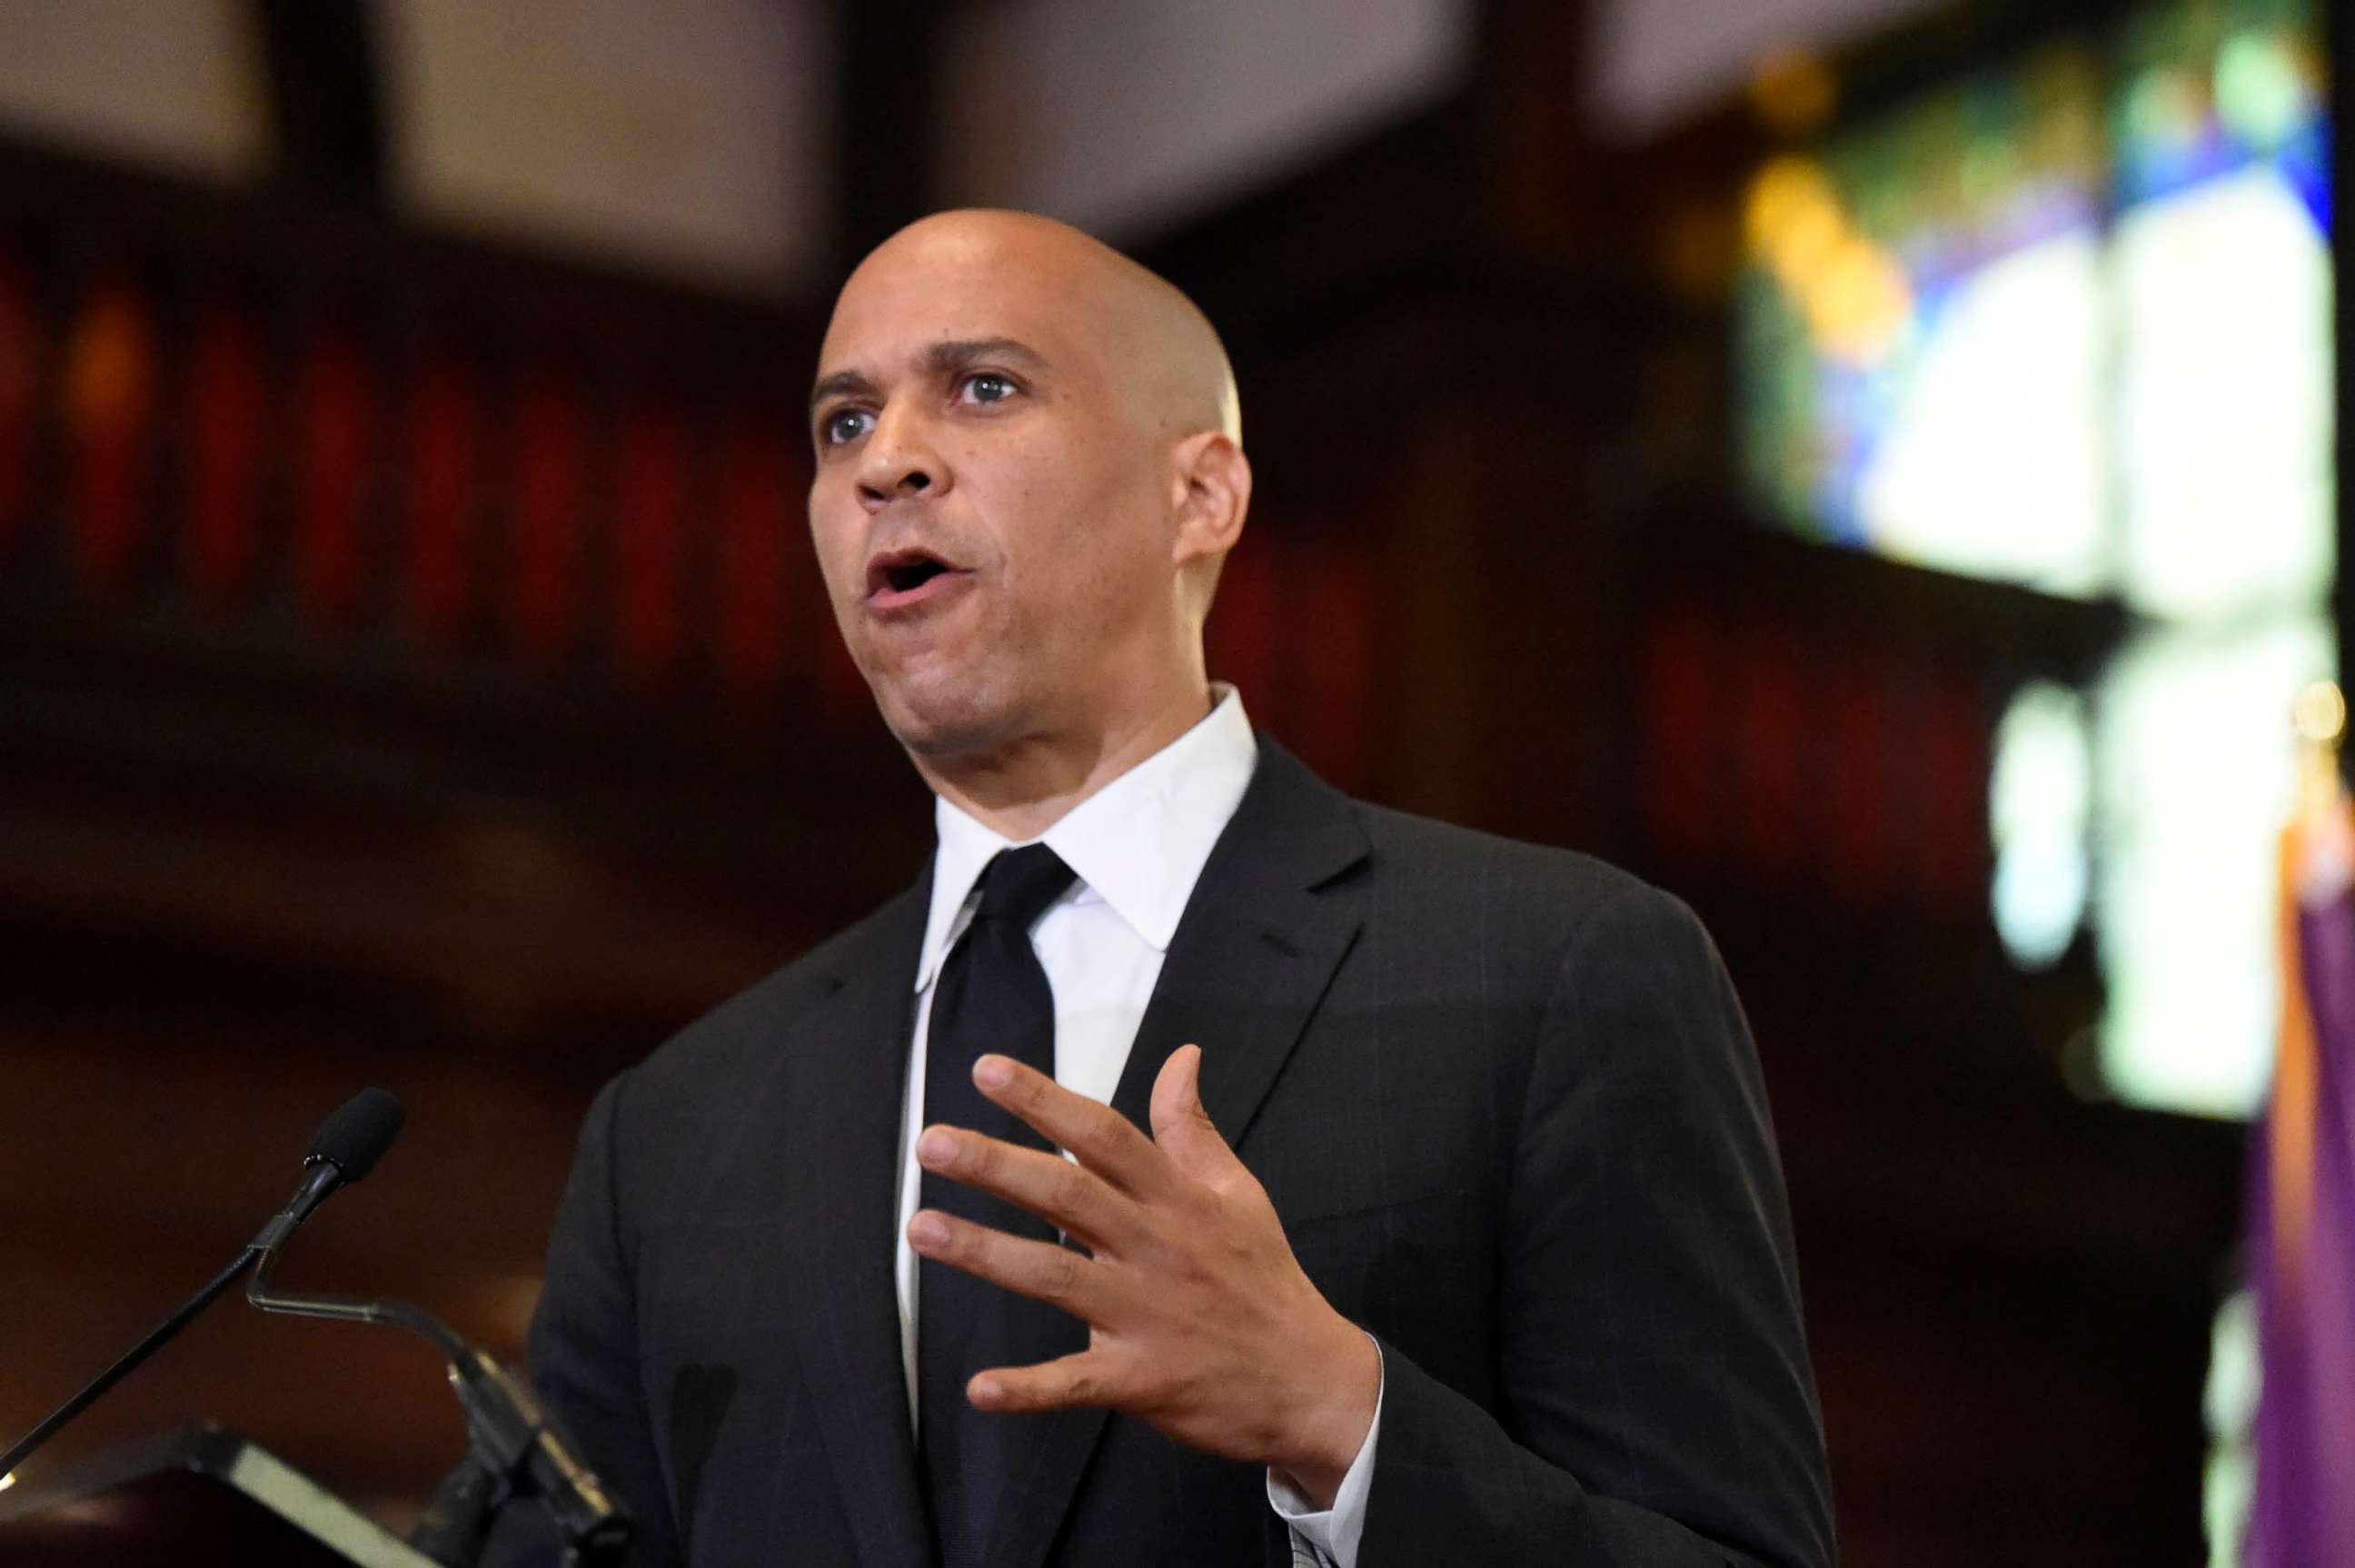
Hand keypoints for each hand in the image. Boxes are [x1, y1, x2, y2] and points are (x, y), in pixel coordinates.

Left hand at [906, 1044, 1379, 1506]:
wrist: (1314, 1384)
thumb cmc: (1265, 1281)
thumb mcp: (1239, 1193)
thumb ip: (1193, 1129)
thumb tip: (1181, 1057)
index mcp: (1177, 1199)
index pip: (1103, 1135)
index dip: (1044, 1100)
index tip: (986, 1071)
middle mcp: (1156, 1248)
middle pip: (1067, 1196)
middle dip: (995, 1166)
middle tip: (932, 1142)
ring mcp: (1146, 1316)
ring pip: (1055, 1278)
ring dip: (986, 1254)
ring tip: (922, 1230)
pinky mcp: (1143, 1380)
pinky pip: (1077, 1384)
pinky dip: (1028, 1389)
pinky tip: (979, 1387)